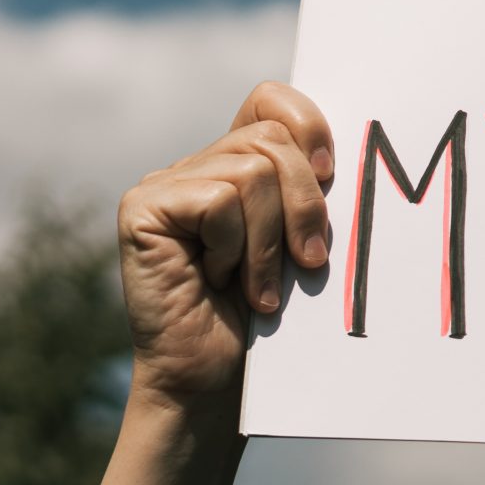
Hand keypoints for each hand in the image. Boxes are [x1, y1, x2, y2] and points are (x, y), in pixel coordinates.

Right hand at [117, 81, 334, 415]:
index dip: (309, 125)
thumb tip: (342, 155)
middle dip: (306, 203)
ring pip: (251, 171)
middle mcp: (195, 166)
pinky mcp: (142, 209)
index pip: (271, 100)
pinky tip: (219, 282)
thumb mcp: (300, 243)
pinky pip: (218, 201)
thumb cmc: (265, 324)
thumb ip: (308, 192)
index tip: (333, 174)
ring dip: (270, 242)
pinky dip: (236, 249)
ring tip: (259, 290)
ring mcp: (163, 185)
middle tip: (308, 263)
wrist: (214, 385)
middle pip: (271, 137)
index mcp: (235, 166)